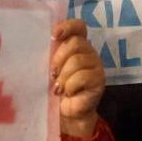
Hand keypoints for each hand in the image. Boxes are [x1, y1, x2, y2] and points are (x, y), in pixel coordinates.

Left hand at [51, 20, 104, 138]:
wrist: (64, 114)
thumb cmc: (54, 88)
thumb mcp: (49, 68)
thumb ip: (49, 54)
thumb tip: (42, 41)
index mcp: (77, 45)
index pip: (79, 27)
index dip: (68, 27)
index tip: (54, 36)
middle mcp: (89, 52)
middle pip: (76, 43)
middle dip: (59, 58)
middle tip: (52, 74)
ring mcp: (96, 66)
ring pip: (77, 61)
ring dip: (63, 76)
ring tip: (58, 88)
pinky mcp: (99, 81)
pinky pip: (82, 77)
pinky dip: (70, 86)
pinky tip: (67, 93)